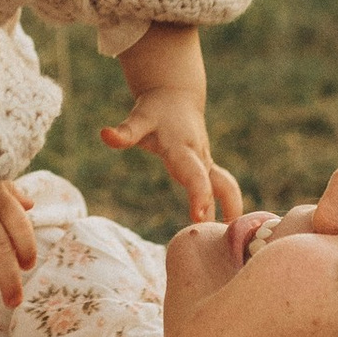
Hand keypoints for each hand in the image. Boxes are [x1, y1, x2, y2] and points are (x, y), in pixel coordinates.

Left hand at [100, 87, 240, 227]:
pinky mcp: (206, 168)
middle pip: (218, 184)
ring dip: (231, 209)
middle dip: (223, 207)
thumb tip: (105, 134)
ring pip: (225, 187)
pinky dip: (227, 207)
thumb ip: (125, 131)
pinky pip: (222, 189)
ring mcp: (206, 163)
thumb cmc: (155, 110)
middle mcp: (199, 158)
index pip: (194, 175)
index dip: (199, 195)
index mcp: (183, 149)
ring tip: (232, 241)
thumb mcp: (139, 118)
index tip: (199, 217)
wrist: (177, 95)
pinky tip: (223, 231)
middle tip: (223, 235)